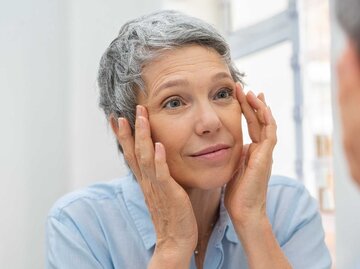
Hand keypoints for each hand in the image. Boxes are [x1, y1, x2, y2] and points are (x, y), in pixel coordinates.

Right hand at [114, 105, 197, 266]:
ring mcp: (156, 187)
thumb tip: (158, 158)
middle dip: (129, 131)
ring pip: (145, 158)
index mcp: (145, 180)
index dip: (123, 136)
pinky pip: (162, 174)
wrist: (176, 240)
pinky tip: (158, 145)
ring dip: (142, 137)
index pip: (130, 154)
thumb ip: (158, 174)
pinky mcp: (168, 193)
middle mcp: (146, 181)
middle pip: (133, 152)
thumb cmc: (172, 214)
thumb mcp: (161, 191)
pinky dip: (159, 160)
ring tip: (141, 118)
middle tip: (124, 111)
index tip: (117, 118)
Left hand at [225, 83, 276, 226]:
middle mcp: (261, 150)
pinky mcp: (266, 156)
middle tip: (242, 88)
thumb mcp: (232, 168)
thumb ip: (232, 155)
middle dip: (250, 103)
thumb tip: (223, 145)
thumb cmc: (237, 194)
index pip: (251, 125)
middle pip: (258, 121)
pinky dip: (267, 118)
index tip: (237, 96)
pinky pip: (270, 132)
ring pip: (266, 123)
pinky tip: (260, 105)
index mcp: (252, 152)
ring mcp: (266, 153)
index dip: (245, 110)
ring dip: (259, 107)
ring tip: (250, 92)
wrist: (245, 211)